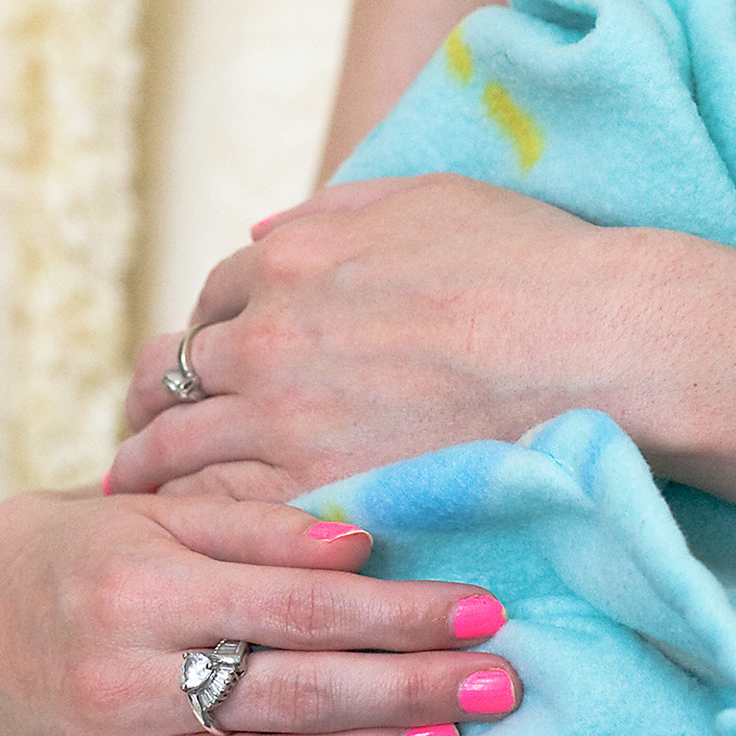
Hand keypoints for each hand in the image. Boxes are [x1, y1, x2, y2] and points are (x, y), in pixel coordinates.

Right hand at [0, 487, 520, 735]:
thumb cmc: (96, 549)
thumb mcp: (165, 514)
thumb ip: (263, 526)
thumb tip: (364, 545)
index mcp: (140, 595)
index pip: (302, 610)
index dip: (400, 613)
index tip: (480, 610)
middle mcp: (121, 686)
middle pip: (298, 696)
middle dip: (411, 690)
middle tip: (498, 681)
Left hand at [113, 174, 650, 498]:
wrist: (597, 344)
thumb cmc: (530, 262)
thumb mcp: (424, 198)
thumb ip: (331, 212)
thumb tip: (262, 232)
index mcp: (292, 259)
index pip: (215, 298)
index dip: (205, 332)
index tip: (200, 362)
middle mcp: (270, 335)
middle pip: (173, 374)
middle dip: (149, 402)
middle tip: (138, 432)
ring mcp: (287, 418)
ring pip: (178, 448)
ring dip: (150, 467)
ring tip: (138, 494)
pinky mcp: (319, 490)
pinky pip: (220, 511)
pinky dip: (193, 521)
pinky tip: (191, 537)